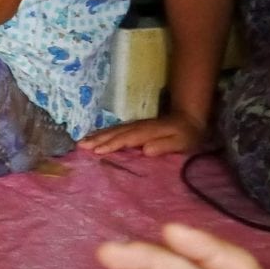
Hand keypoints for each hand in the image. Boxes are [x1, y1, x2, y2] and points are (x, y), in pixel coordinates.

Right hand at [80, 112, 209, 156]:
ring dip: (97, 135)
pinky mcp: (134, 126)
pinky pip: (115, 130)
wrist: (189, 117)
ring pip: (113, 130)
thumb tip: (145, 150)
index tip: (97, 151)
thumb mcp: (181, 142)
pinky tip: (94, 137)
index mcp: (148, 131)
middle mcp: (138, 126)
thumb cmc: (187, 134)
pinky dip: (103, 133)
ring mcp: (135, 125)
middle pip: (115, 133)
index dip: (112, 144)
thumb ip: (164, 145)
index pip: (127, 139)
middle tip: (80, 146)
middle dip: (97, 139)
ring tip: (81, 142)